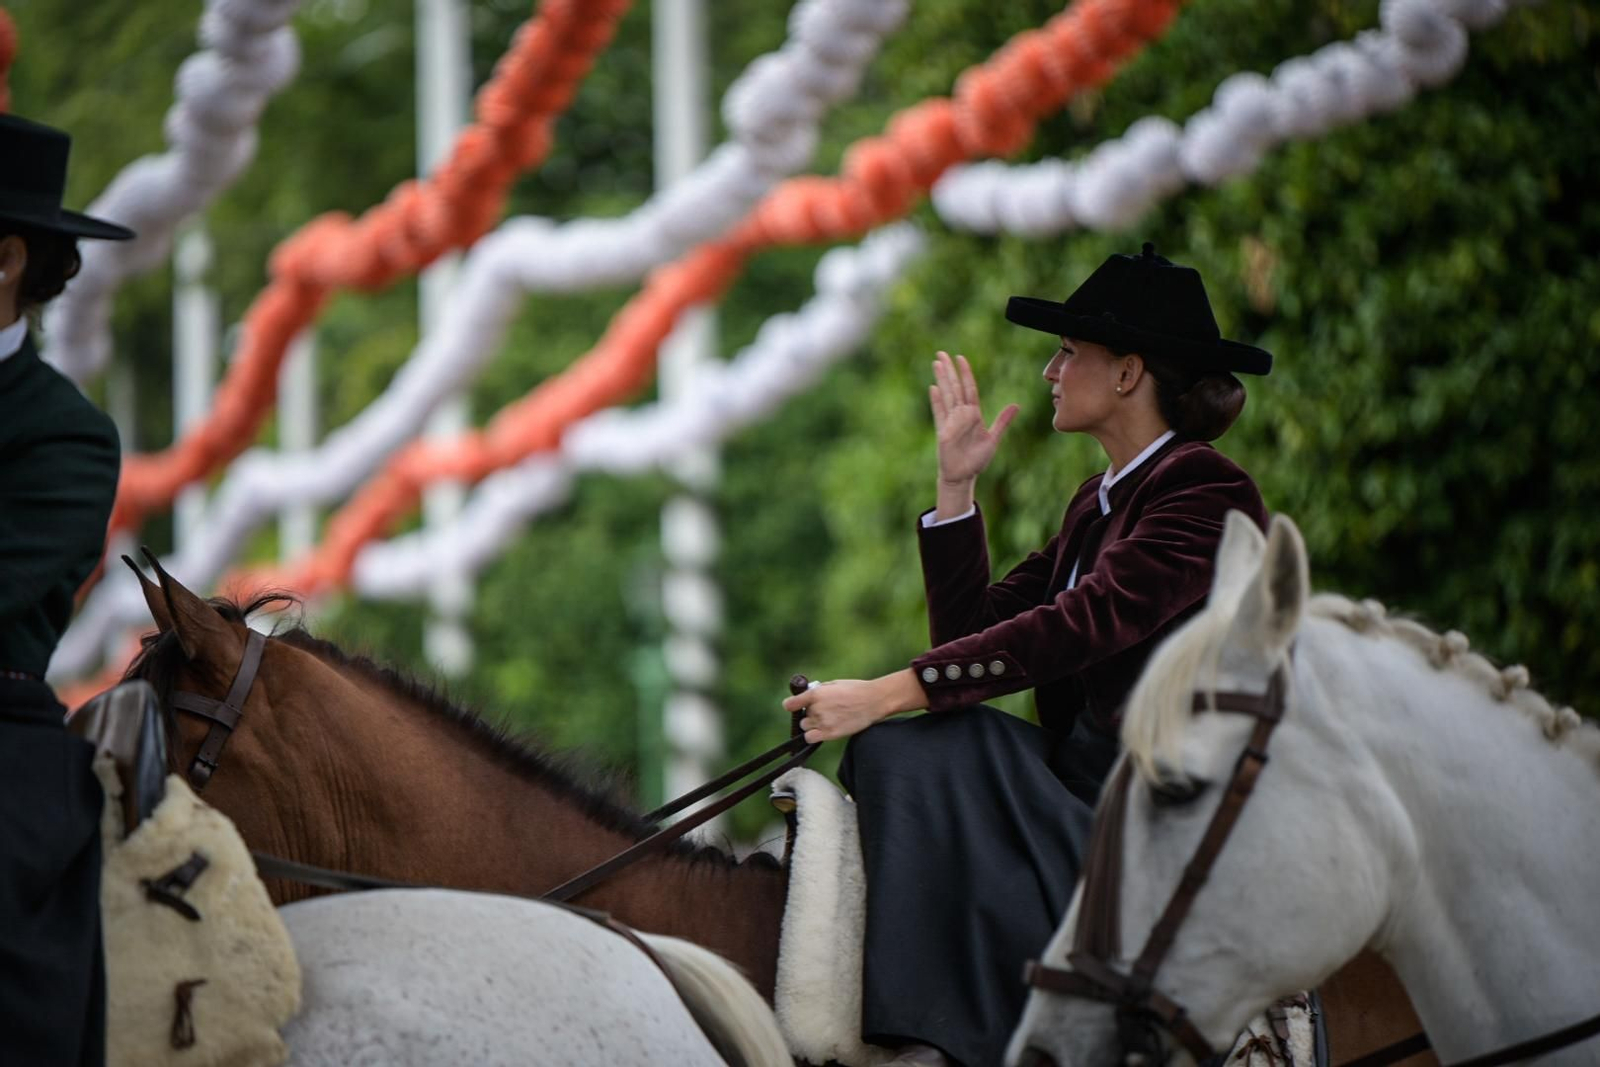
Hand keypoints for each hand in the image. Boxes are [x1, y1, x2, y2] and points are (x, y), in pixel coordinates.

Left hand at [781, 671, 926, 742]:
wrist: (874, 700)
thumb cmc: (856, 690)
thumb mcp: (834, 684)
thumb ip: (818, 691)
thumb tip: (807, 696)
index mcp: (816, 694)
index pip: (791, 704)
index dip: (791, 705)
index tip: (792, 706)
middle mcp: (817, 709)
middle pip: (802, 717)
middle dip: (810, 714)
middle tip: (824, 711)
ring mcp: (823, 722)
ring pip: (806, 727)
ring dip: (812, 725)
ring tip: (827, 720)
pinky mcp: (830, 734)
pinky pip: (811, 738)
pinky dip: (814, 735)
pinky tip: (824, 730)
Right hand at [930, 351, 1018, 486]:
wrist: (964, 476)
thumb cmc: (977, 459)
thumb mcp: (993, 439)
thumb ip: (1002, 421)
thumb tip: (1016, 405)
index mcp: (973, 414)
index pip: (969, 389)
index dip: (965, 373)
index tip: (960, 358)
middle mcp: (961, 415)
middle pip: (955, 387)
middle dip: (949, 370)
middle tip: (941, 353)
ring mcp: (950, 422)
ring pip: (946, 395)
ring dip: (942, 379)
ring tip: (936, 363)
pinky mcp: (943, 431)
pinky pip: (939, 413)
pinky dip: (937, 401)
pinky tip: (933, 388)